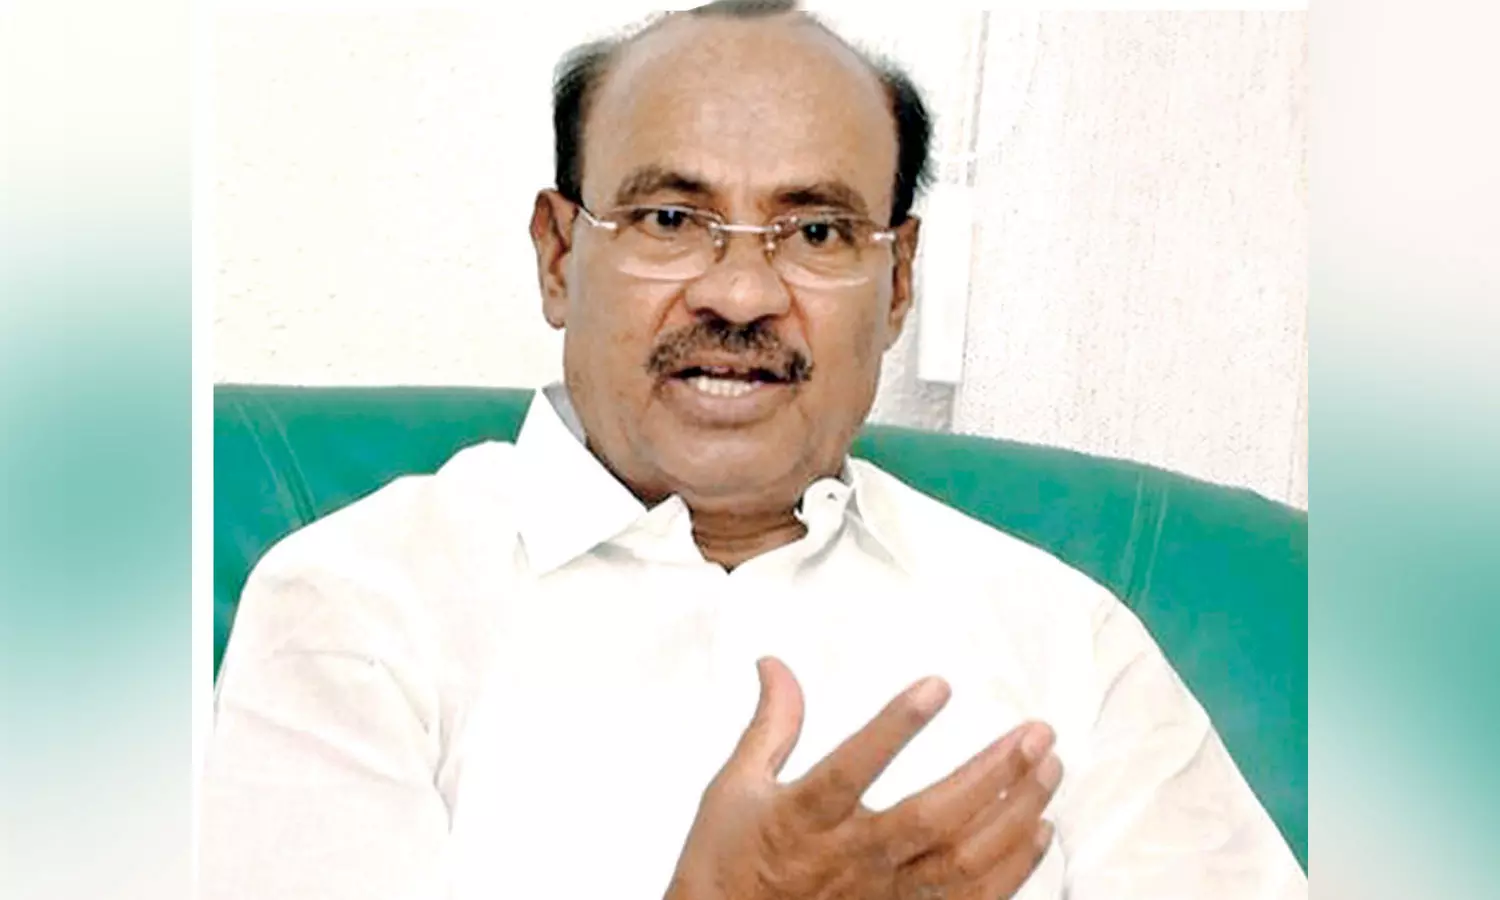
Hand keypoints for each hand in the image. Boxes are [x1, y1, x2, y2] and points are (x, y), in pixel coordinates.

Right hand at [664, 657, 1062, 899]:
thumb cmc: (729, 862)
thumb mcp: (735, 787)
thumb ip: (771, 724)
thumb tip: (774, 664)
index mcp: (803, 818)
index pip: (850, 770)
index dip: (894, 729)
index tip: (938, 686)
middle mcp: (849, 858)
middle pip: (929, 819)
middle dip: (990, 774)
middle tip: (1035, 732)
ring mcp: (882, 895)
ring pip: (961, 860)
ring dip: (1012, 813)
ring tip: (1048, 768)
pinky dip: (1012, 867)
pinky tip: (1038, 829)